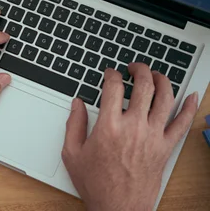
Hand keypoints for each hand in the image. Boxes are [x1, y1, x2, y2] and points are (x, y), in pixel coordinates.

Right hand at [62, 64, 198, 210]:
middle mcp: (134, 127)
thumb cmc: (97, 184)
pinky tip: (192, 97)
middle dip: (138, 70)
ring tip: (156, 75)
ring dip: (162, 80)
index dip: (111, 74)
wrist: (119, 208)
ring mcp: (153, 136)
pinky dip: (190, 107)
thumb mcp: (72, 153)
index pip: (114, 87)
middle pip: (143, 86)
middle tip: (134, 68)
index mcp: (109, 126)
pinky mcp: (165, 147)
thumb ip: (73, 124)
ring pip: (165, 98)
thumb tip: (77, 103)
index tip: (110, 73)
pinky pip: (183, 123)